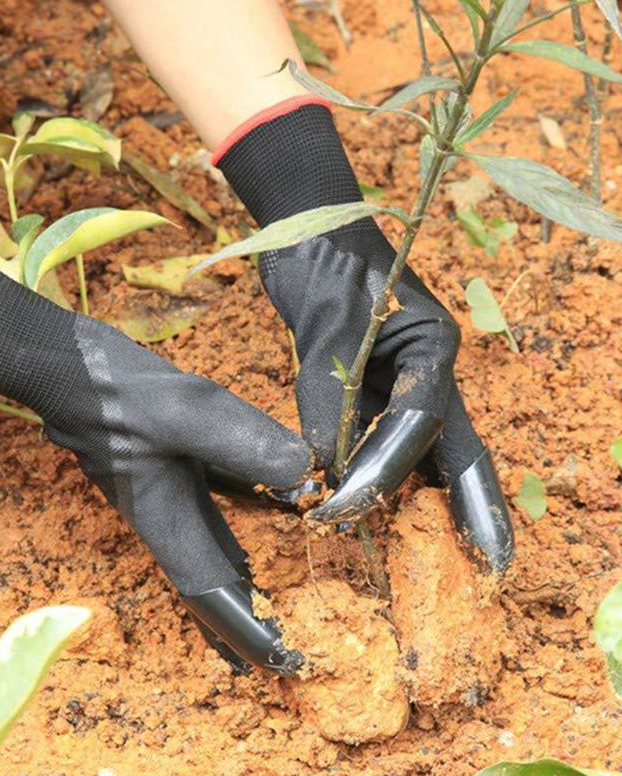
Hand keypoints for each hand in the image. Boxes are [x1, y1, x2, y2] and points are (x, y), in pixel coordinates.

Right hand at [0, 246, 309, 673]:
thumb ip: (242, 442)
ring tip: (271, 602)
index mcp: (168, 518)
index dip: (243, 629)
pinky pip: (212, 509)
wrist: (72, 367)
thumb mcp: (187, 412)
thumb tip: (304, 472)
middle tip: (281, 650)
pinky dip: (235, 527)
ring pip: (210, 546)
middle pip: (210, 580)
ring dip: (239, 578)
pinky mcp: (171, 465)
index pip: (210, 589)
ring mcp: (166, 491)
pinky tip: (258, 515)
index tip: (279, 661)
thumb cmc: (117, 392)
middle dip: (243, 618)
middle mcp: (168, 513)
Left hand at [216, 99, 513, 570]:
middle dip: (471, 506)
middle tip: (491, 566)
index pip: (419, 422)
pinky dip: (381, 478)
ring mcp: (405, 383)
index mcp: (433, 346)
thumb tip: (324, 468)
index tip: (345, 505)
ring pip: (423, 453)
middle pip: (453, 448)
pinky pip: (385, 444)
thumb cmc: (323, 262)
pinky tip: (381, 515)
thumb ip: (328, 398)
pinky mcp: (375, 390)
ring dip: (425, 503)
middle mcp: (429, 371)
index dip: (384, 470)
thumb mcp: (326, 327)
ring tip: (441, 561)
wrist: (307, 233)